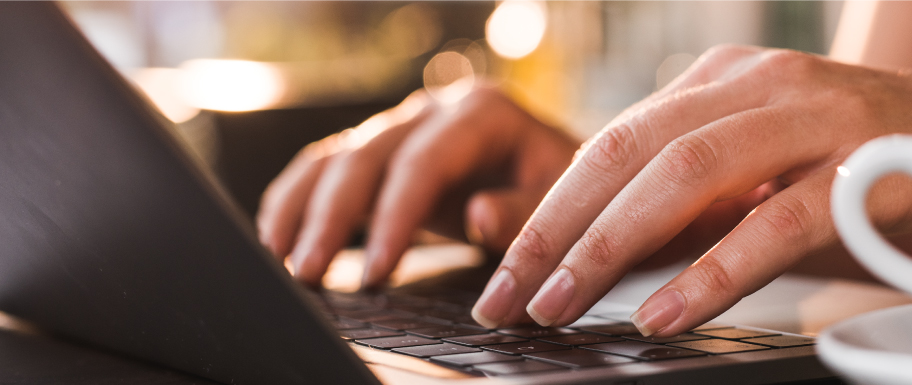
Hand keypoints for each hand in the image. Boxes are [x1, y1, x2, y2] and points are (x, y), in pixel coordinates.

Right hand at [256, 86, 578, 288]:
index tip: (377, 270)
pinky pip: (328, 169)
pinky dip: (297, 201)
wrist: (557, 170)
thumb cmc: (562, 189)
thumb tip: (477, 215)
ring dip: (301, 209)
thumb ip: (524, 212)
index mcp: (480, 113)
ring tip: (280, 260)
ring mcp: (402, 129)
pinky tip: (277, 238)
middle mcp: (433, 111)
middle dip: (332, 217)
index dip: (394, 216)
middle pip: (367, 156)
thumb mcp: (561, 203)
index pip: (424, 162)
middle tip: (310, 273)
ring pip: (335, 158)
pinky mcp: (382, 153)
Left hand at [470, 45, 911, 334]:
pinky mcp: (866, 163)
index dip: (549, 211)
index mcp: (722, 79)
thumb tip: (595, 261)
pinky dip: (715, 270)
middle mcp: (758, 82)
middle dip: (558, 229)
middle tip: (509, 297)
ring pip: (687, 173)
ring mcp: (814, 115)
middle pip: (629, 151)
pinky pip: (777, 220)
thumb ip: (690, 210)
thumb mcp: (759, 181)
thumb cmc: (859, 170)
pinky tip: (669, 312)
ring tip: (565, 306)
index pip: (611, 142)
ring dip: (613, 245)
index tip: (505, 273)